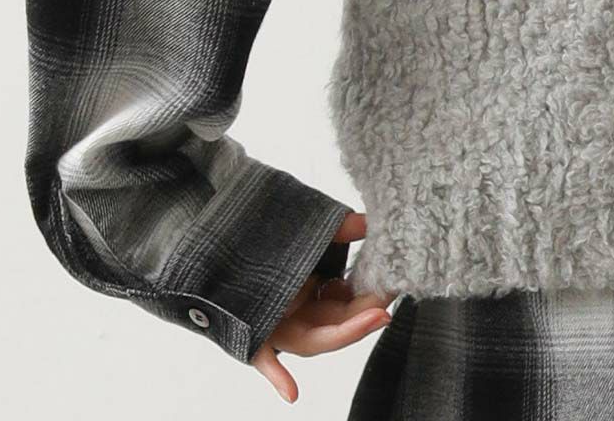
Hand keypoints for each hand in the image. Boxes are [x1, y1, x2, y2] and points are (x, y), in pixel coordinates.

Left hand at [250, 210, 397, 403]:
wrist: (219, 251)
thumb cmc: (269, 243)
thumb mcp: (310, 233)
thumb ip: (340, 228)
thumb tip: (371, 221)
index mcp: (314, 294)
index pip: (350, 302)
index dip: (372, 299)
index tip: (394, 286)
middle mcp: (299, 315)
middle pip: (337, 323)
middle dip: (364, 317)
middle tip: (388, 304)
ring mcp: (279, 328)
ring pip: (312, 340)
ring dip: (342, 335)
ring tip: (373, 318)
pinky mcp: (252, 337)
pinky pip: (265, 360)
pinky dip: (279, 377)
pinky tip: (291, 393)